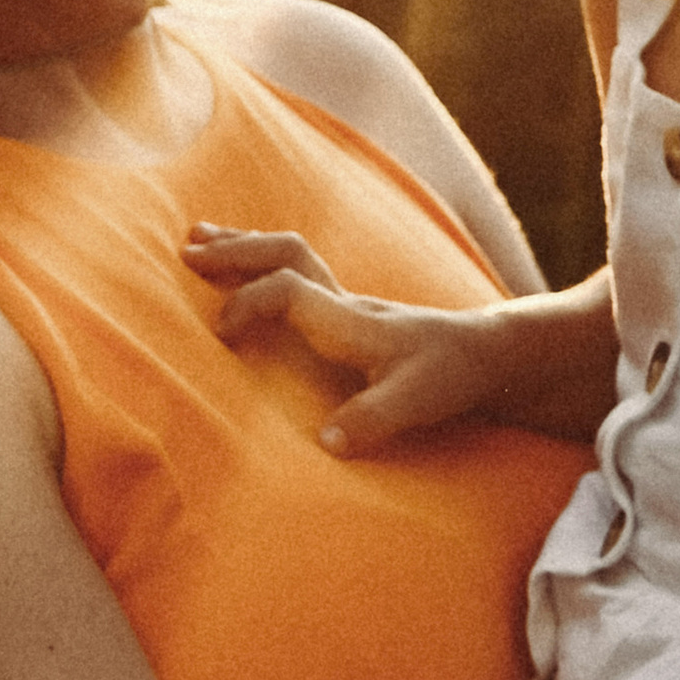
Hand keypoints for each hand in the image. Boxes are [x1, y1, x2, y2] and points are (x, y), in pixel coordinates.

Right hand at [185, 225, 504, 453]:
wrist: (493, 355)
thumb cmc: (454, 374)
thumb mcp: (418, 402)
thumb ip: (372, 420)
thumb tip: (323, 443)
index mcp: (351, 320)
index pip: (289, 289)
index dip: (248, 304)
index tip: (219, 334)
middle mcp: (346, 303)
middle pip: (287, 254)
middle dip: (235, 251)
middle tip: (187, 251)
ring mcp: (349, 304)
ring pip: (293, 256)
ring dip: (246, 245)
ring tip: (201, 237)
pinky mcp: (351, 315)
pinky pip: (299, 274)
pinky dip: (265, 262)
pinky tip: (249, 267)